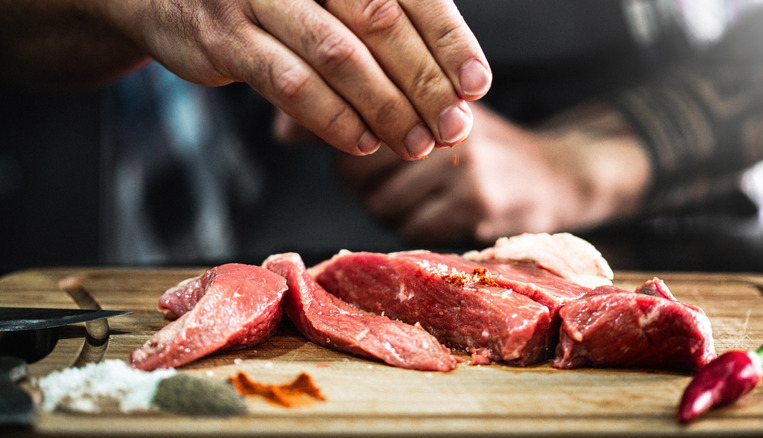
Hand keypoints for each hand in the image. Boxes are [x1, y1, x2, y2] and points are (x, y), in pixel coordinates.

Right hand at [98, 0, 490, 159]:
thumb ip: (376, 26)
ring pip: (339, 57)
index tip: (476, 86)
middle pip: (380, 22)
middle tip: (453, 127)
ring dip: (386, 108)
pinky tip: (365, 143)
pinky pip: (291, 85)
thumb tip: (446, 87)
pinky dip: (334, 119)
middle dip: (424, 81)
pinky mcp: (226, 37)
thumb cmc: (270, 0)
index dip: (449, 39)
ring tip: (416, 144)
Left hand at [337, 103, 651, 244]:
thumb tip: (280, 132)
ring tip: (426, 198)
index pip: (353, 108)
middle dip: (366, 184)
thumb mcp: (427, 115)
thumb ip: (357, 117)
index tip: (339, 150)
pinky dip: (419, 230)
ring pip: (381, 203)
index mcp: (426, 87)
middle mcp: (441, 116)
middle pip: (356, 167)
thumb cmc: (479, 148)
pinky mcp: (476, 200)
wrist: (557, 174)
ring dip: (392, 211)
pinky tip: (445, 215)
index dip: (334, 133)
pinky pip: (412, 229)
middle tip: (397, 181)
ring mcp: (461, 158)